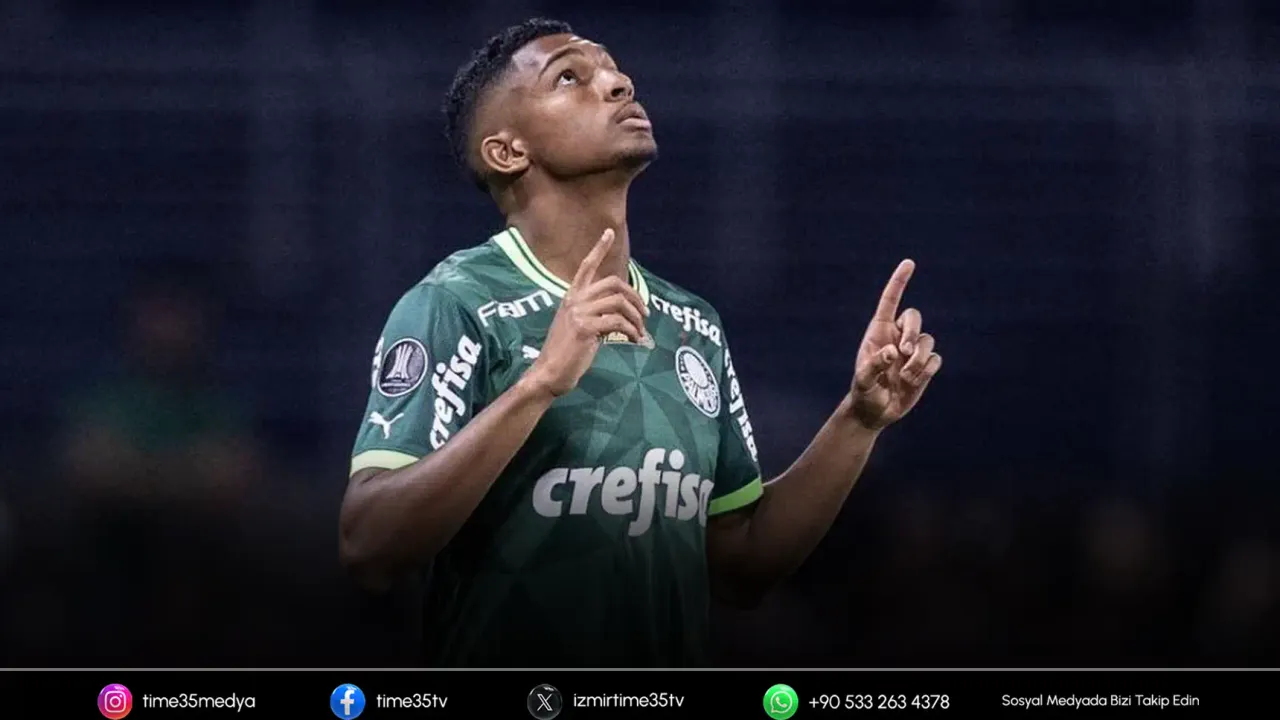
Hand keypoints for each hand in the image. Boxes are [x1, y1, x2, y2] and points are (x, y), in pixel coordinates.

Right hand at [524, 229, 648, 396]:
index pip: (586, 266)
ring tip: (640, 332)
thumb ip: (594, 314)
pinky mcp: (585, 328)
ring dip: (636, 317)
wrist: (549, 373)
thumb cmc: (565, 353)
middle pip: (613, 283)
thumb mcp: (578, 326)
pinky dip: (631, 330)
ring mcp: (579, 313)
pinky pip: (617, 322)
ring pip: (619, 302)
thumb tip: (619, 314)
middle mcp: (574, 300)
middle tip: (644, 314)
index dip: (599, 248)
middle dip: (635, 297)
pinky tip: (633, 340)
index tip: (609, 232)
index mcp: (571, 297)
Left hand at [848, 259, 942, 429]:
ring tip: (905, 377)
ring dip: (918, 359)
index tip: (909, 263)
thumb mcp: (862, 380)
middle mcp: (897, 337)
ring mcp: (913, 351)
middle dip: (913, 332)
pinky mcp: (925, 366)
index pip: (890, 301)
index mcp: (878, 332)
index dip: (899, 282)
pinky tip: (912, 382)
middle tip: (904, 353)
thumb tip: (893, 352)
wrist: (875, 410)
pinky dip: (926, 371)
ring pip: (928, 340)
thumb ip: (874, 365)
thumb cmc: (864, 391)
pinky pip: (935, 359)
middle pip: (915, 317)